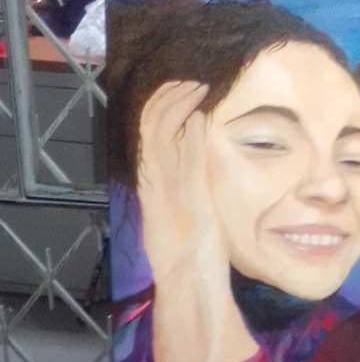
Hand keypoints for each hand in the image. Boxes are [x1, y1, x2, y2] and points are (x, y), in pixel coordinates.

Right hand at [137, 81, 257, 361]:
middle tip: (195, 79)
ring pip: (157, 127)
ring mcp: (160, 182)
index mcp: (159, 181)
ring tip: (199, 85)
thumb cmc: (200, 253)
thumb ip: (198, 182)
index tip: (191, 87)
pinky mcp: (171, 190)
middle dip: (171, 93)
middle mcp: (154, 176)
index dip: (168, 103)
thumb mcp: (199, 208)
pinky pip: (170, 147)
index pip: (153, 129)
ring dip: (178, 101)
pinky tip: (200, 111)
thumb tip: (208, 154)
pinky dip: (183, 124)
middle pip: (150, 120)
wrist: (189, 282)